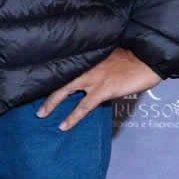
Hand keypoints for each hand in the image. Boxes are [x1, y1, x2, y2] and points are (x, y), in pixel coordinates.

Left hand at [37, 47, 158, 130]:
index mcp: (87, 57)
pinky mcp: (103, 90)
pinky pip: (84, 106)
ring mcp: (93, 78)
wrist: (148, 58)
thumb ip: (95, 61)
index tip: (37, 77)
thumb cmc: (132, 56)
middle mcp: (85, 66)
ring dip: (51, 103)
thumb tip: (88, 69)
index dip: (51, 72)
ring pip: (65, 91)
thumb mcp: (109, 53)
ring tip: (40, 114)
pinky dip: (73, 117)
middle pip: (58, 76)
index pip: (64, 65)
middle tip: (29, 95)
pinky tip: (64, 125)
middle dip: (44, 86)